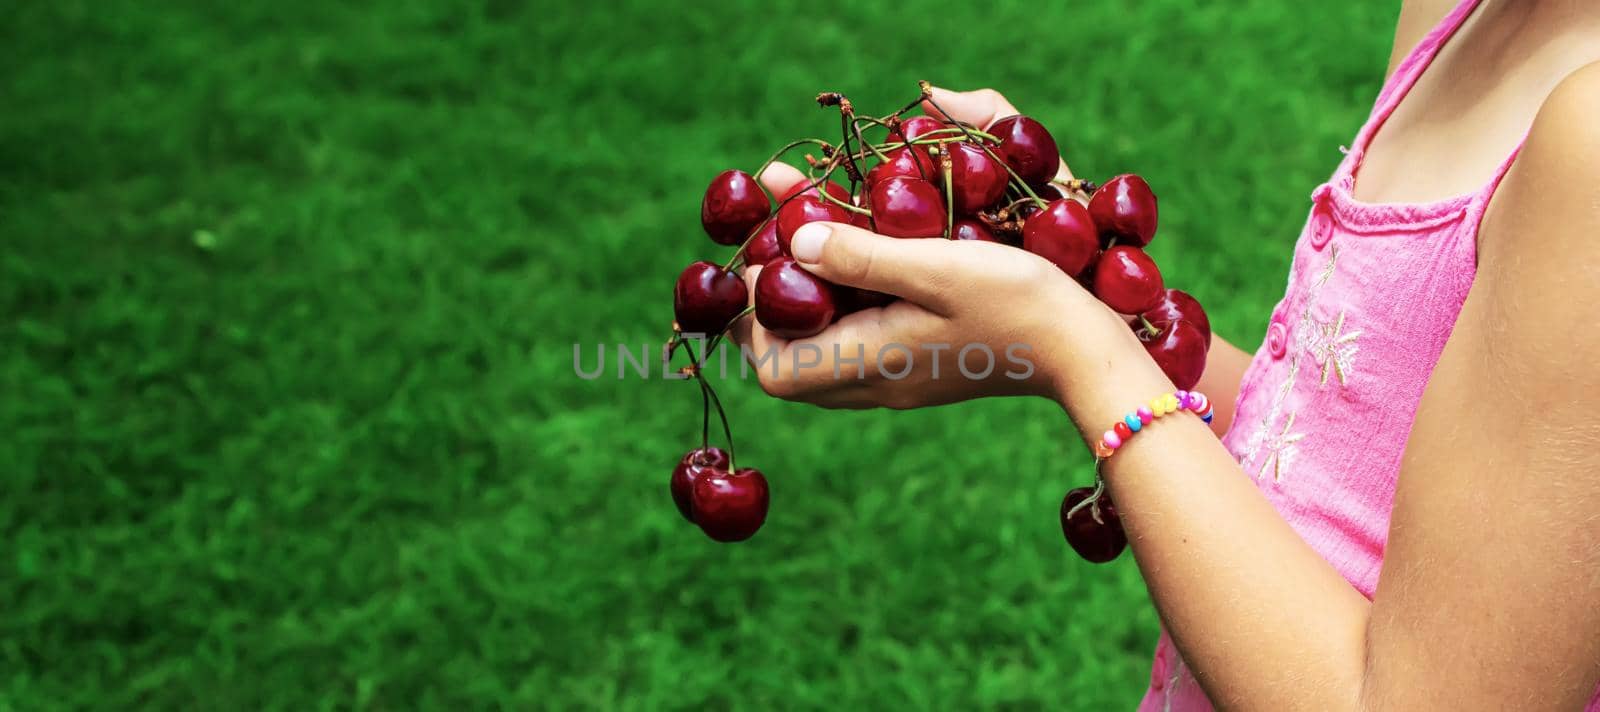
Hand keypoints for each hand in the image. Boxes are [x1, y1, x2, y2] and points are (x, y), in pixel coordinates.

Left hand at [729, 87, 1143, 409]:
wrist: (1085, 348)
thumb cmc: (1018, 302)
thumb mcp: (937, 265)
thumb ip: (862, 255)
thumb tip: (793, 244)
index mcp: (871, 364)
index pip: (773, 369)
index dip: (754, 318)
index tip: (766, 257)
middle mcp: (876, 384)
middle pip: (789, 364)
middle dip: (772, 304)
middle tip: (780, 240)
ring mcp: (899, 381)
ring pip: (822, 353)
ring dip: (808, 300)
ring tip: (815, 237)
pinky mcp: (921, 369)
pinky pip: (857, 345)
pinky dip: (843, 306)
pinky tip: (866, 258)